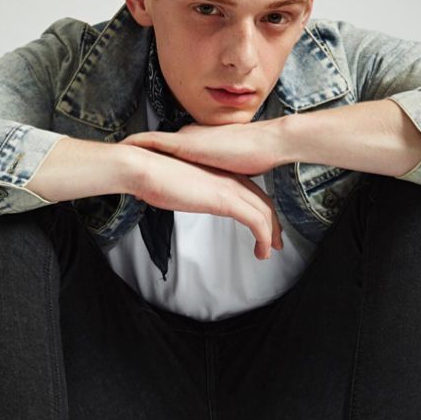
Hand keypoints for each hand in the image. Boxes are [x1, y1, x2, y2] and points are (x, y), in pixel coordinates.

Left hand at [121, 119, 285, 177]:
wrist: (266, 143)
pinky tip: (125, 145)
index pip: (171, 148)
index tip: (140, 156)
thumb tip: (211, 183)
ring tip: (118, 148)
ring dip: (134, 145)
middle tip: (121, 151)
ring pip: (151, 142)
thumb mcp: (230, 170)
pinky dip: (138, 142)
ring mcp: (186, 138)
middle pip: (157, 145)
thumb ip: (217, 174)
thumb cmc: (256, 154)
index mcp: (200, 142)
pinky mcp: (185, 143)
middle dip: (138, 149)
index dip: (155, 153)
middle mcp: (190, 137)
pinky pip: (154, 142)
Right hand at [127, 145, 282, 259]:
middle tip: (276, 243)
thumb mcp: (178, 186)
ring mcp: (230, 188)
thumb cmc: (154, 177)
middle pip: (264, 202)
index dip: (261, 212)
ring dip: (271, 236)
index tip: (264, 228)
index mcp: (220, 175)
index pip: (251, 193)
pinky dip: (264, 238)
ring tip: (268, 253)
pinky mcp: (226, 200)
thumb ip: (188, 192)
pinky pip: (256, 222)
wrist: (144, 167)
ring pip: (265, 213)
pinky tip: (261, 252)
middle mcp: (230, 179)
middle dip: (273, 225)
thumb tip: (182, 199)